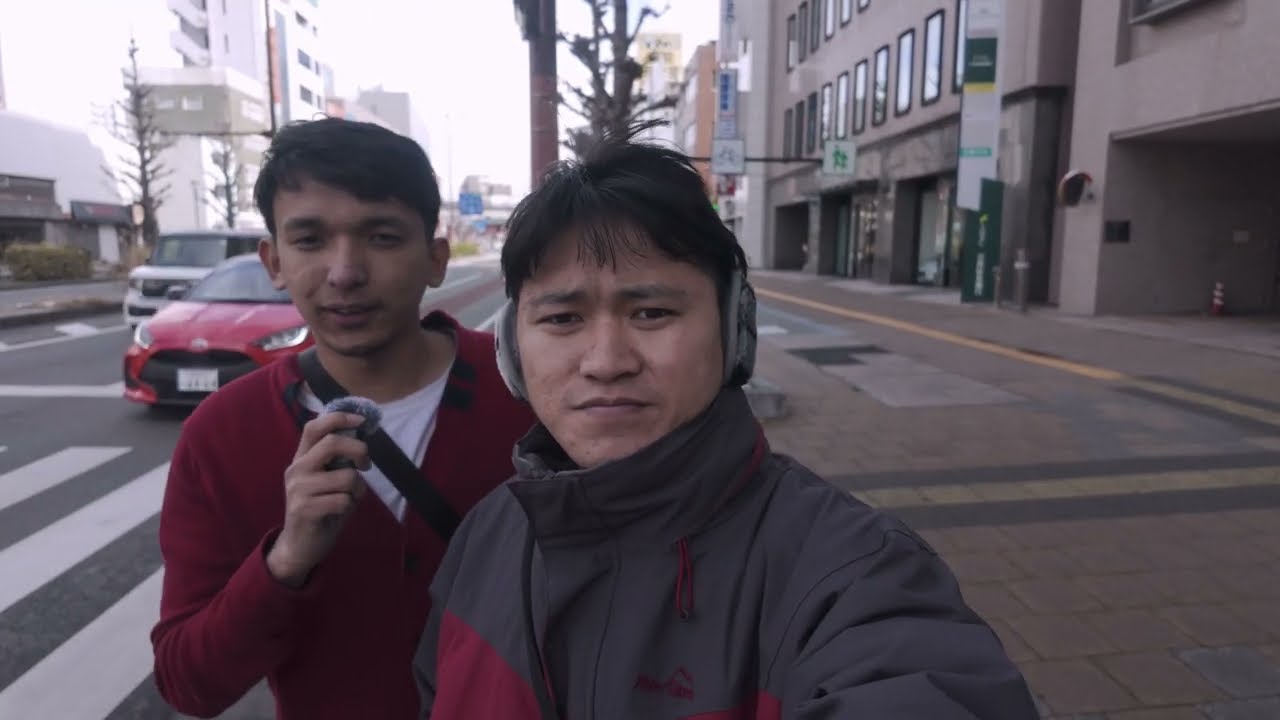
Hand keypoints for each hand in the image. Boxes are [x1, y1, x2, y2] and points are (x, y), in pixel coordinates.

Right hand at [266, 412, 370, 587]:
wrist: (299, 546)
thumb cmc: (320, 509)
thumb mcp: (326, 480)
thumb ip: (336, 461)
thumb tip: (360, 440)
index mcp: (301, 458)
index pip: (314, 427)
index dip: (339, 418)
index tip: (362, 420)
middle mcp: (297, 470)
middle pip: (332, 443)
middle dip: (359, 450)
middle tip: (366, 465)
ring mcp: (299, 490)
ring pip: (346, 476)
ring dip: (357, 489)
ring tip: (348, 499)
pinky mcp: (305, 510)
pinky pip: (343, 500)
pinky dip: (350, 506)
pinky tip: (340, 512)